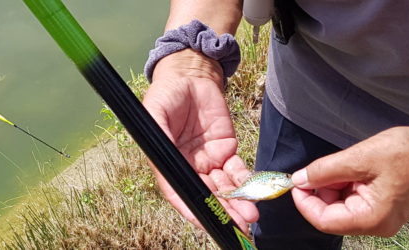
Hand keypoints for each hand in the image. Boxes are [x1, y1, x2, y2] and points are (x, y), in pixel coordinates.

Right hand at [142, 49, 257, 231]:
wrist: (190, 74)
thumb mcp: (154, 111)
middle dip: (222, 210)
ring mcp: (207, 160)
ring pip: (223, 187)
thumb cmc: (166, 93)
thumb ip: (158, 133)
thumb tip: (161, 153)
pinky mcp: (226, 149)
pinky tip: (254, 192)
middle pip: (205, 193)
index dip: (190, 207)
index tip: (204, 220)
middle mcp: (187, 166)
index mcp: (167, 162)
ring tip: (250, 214)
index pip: (178, 190)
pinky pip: (237, 170)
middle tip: (238, 223)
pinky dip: (246, 182)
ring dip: (237, 202)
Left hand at [290, 122, 408, 235]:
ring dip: (334, 186)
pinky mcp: (382, 209)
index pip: (324, 220)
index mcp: (372, 218)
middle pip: (331, 215)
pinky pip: (353, 202)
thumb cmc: (408, 151)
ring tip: (348, 164)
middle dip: (321, 191)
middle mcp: (377, 225)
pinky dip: (346, 186)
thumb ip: (325, 170)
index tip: (297, 182)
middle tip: (325, 167)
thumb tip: (300, 179)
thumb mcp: (360, 157)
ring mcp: (381, 218)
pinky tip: (354, 169)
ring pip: (341, 207)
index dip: (305, 202)